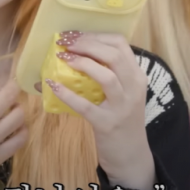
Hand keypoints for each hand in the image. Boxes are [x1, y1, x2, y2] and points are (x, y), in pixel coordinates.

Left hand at [45, 31, 154, 189]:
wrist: (131, 155)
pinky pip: (85, 106)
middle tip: (65, 42)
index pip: (120, 44)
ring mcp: (122, 107)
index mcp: (137, 76)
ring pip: (106, 76)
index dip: (95, 35)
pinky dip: (68, 94)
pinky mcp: (107, 124)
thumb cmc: (122, 119)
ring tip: (63, 58)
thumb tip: (72, 53)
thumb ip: (108, 73)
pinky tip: (53, 85)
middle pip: (113, 55)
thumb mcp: (123, 92)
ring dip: (83, 63)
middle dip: (86, 44)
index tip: (74, 34)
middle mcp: (133, 88)